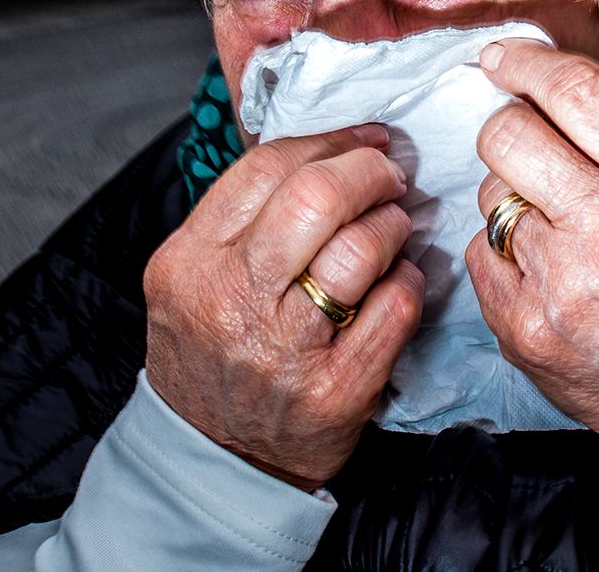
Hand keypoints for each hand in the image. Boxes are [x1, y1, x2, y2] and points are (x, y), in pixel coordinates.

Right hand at [143, 124, 423, 489]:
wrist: (214, 459)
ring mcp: (282, 349)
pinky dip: (408, 280)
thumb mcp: (193, 280)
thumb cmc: (213, 354)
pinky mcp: (334, 389)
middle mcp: (230, 301)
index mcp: (189, 262)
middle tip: (388, 174)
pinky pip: (394, 306)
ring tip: (393, 225)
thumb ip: (240, 220)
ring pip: (359, 249)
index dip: (328, 141)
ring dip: (391, 224)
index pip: (265, 169)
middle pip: (315, 198)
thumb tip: (323, 152)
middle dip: (367, 172)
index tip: (362, 138)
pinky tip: (400, 278)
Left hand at [465, 40, 598, 462]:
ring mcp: (560, 281)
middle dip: (512, 130)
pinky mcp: (523, 326)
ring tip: (558, 229)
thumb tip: (557, 92)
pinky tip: (545, 273)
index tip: (503, 57)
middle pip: (508, 134)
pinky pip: (478, 254)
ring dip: (513, 199)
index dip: (525, 62)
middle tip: (532, 150)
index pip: (573, 89)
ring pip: (489, 195)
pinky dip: (502, 255)